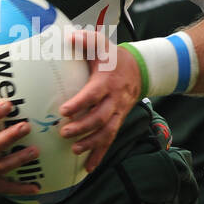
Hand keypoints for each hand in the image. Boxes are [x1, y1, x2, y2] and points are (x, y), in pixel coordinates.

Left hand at [58, 31, 142, 172]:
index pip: (94, 94)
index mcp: (107, 82)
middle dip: (83, 128)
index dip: (80, 103)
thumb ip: (86, 40)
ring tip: (74, 150)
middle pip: (100, 117)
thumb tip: (68, 36)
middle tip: (64, 133)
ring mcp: (117, 112)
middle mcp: (114, 100)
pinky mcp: (118, 121)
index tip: (64, 111)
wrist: (139, 70)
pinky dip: (100, 155)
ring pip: (107, 132)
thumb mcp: (102, 45)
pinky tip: (88, 168)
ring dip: (91, 143)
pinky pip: (110, 140)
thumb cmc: (113, 58)